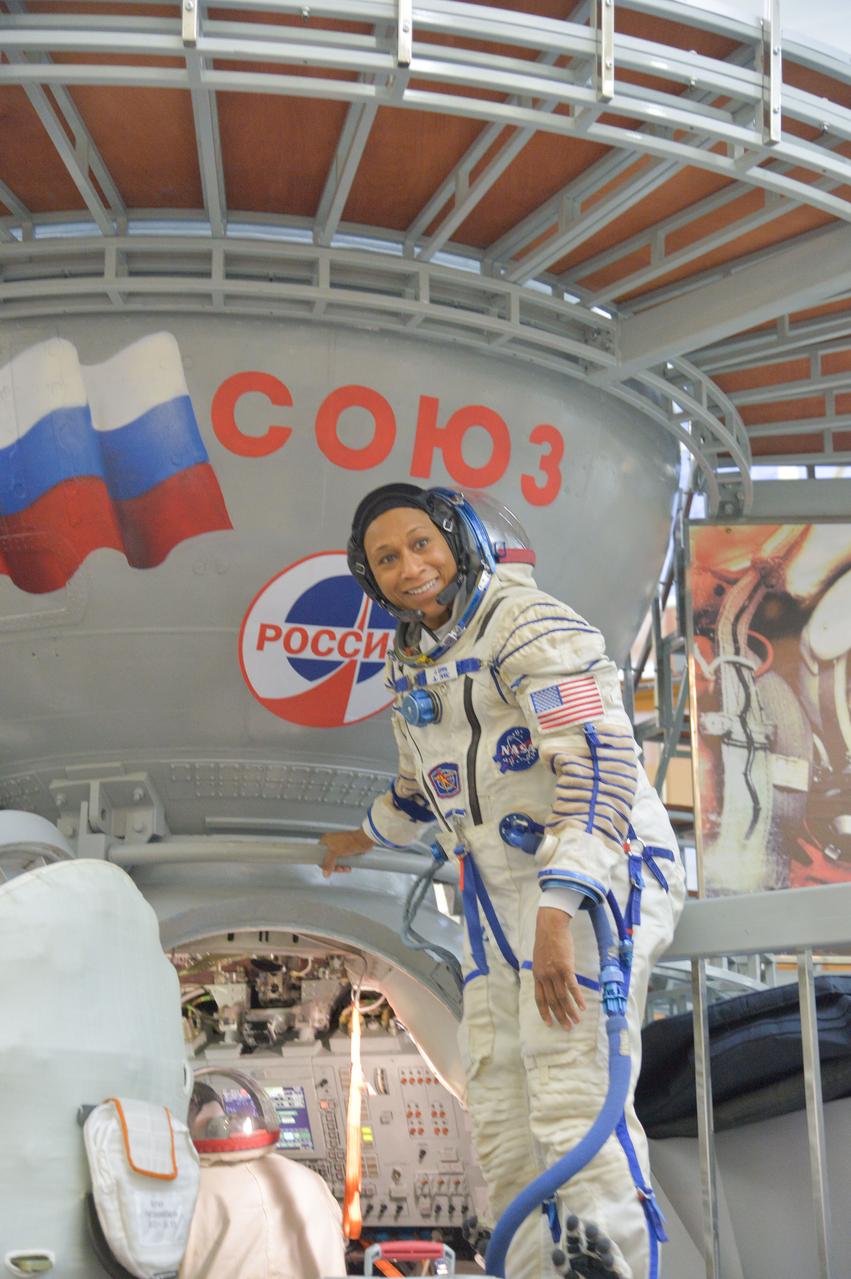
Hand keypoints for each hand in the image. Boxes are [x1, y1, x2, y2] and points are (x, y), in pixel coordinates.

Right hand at [320, 828, 373, 876]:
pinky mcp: (346, 851)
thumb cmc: (350, 841)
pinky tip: (348, 868)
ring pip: (335, 861)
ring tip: (344, 869)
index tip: (326, 869)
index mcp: (326, 840)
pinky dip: (344, 865)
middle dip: (333, 867)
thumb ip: (328, 863)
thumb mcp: (335, 852)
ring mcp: (339, 847)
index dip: (322, 862)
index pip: (319, 854)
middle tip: (338, 869)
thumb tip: (325, 873)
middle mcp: (331, 843)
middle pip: (328, 859)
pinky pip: (342, 861)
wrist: (364, 840)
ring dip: (340, 867)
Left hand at [532, 908, 586, 1029]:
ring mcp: (555, 972)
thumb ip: (543, 970)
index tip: (549, 1023)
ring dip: (570, 1011)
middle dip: (560, 1016)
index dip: (544, 1012)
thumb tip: (548, 980)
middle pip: (552, 1001)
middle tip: (567, 1027)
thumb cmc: (547, 940)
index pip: (539, 998)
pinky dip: (578, 998)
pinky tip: (583, 1007)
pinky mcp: (566, 967)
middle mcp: (544, 976)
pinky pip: (572, 987)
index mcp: (537, 975)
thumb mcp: (539, 957)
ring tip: (576, 1021)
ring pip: (562, 997)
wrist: (551, 926)